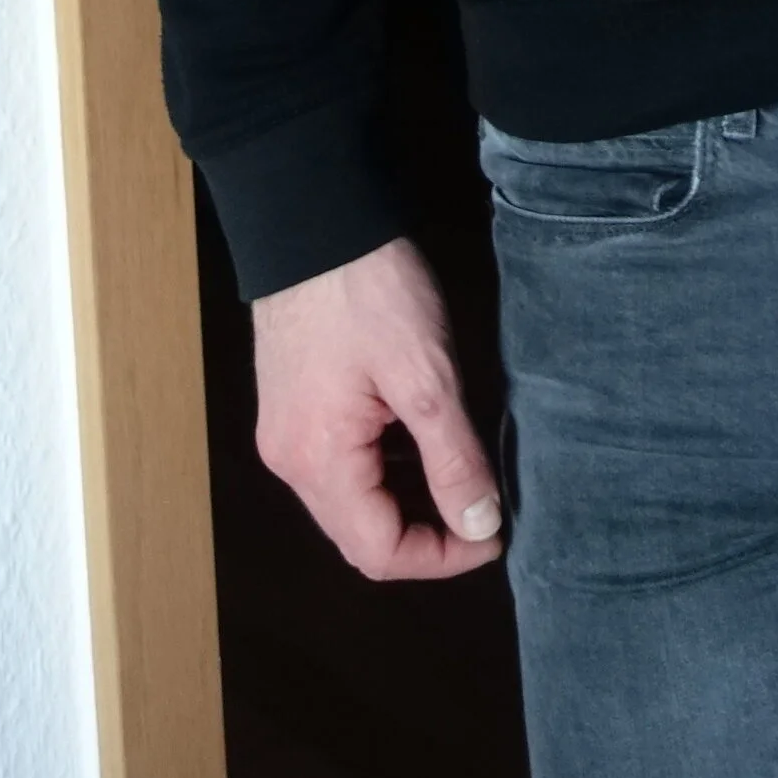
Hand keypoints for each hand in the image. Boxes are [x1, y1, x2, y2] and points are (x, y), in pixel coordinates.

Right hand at [252, 234, 504, 581]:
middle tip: (481, 510)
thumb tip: (480, 526)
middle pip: (359, 534)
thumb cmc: (369, 290)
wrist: (314, 219)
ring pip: (350, 501)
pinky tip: (420, 443)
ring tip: (460, 475)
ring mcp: (285, 432)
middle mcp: (289, 459)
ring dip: (405, 503)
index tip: (493, 534)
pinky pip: (339, 464)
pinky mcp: (291, 405)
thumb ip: (453, 459)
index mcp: (316, 460)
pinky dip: (383, 470)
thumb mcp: (427, 375)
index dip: (441, 558)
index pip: (378, 551)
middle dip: (424, 535)